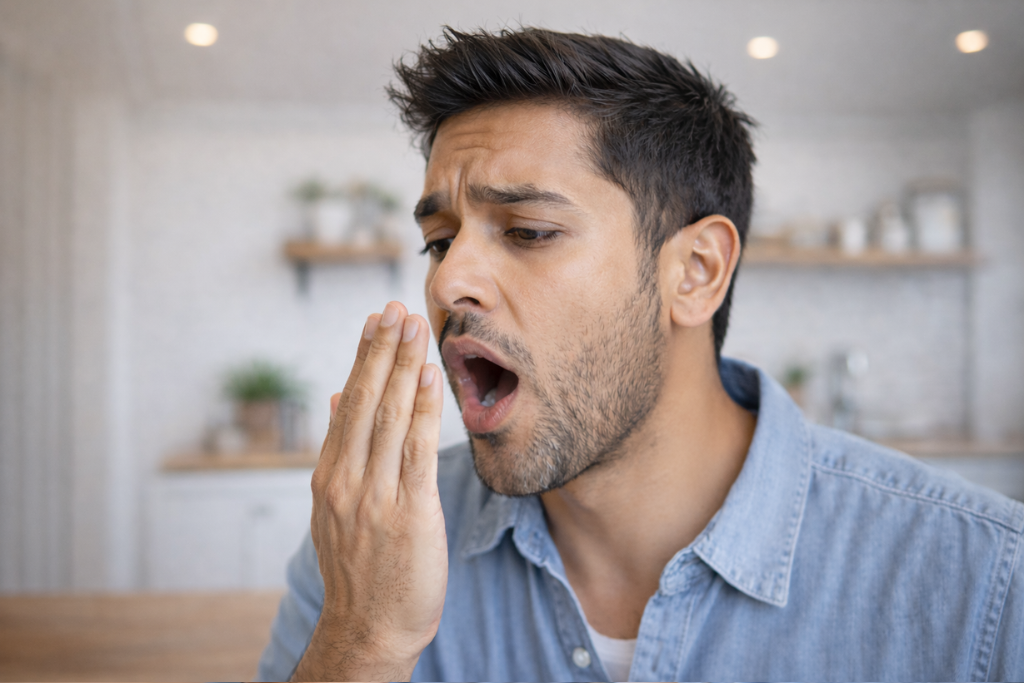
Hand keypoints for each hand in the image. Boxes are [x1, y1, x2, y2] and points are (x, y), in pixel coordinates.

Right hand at [293, 302, 446, 681]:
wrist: (369, 628)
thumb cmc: (361, 567)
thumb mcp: (335, 508)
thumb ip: (340, 450)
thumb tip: (339, 396)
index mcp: (329, 475)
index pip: (348, 403)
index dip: (363, 357)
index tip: (377, 320)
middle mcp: (346, 480)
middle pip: (365, 401)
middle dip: (382, 350)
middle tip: (396, 306)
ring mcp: (374, 496)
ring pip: (389, 417)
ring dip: (402, 366)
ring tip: (414, 326)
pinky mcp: (408, 512)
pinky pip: (416, 450)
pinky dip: (423, 409)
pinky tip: (430, 377)